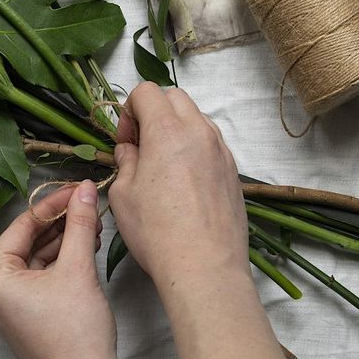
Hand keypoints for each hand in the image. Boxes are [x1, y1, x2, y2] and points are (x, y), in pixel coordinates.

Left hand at [0, 181, 117, 358]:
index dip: (53, 204)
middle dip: (60, 222)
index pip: (22, 225)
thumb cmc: (76, 333)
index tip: (79, 188)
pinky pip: (38, 278)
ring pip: (35, 259)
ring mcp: (6, 306)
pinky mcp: (23, 316)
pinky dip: (60, 262)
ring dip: (63, 241)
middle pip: (27, 241)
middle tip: (88, 203)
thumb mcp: (78, 269)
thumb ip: (80, 224)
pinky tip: (84, 247)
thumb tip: (85, 190)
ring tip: (93, 225)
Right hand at [108, 83, 247, 286]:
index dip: (129, 112)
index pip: (147, 92)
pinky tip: (184, 184)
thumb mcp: (124, 195)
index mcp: (168, 130)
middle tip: (141, 147)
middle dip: (154, 112)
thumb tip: (130, 152)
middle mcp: (200, 132)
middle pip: (175, 97)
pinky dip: (195, 150)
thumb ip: (126, 163)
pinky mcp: (234, 172)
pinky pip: (212, 145)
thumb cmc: (158, 231)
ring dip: (176, 130)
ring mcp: (221, 151)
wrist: (205, 266)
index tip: (125, 142)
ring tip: (163, 166)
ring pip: (197, 119)